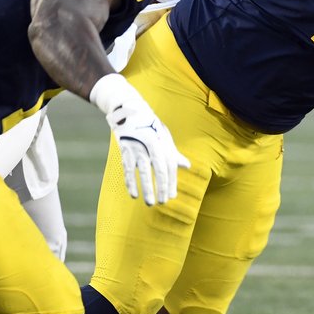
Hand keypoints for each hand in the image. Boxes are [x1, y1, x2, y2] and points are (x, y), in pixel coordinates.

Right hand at [90, 73, 190, 205]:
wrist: (130, 111)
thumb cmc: (151, 127)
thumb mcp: (165, 137)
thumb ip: (174, 154)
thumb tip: (187, 166)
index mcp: (164, 143)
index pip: (170, 166)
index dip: (171, 182)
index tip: (172, 196)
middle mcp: (152, 145)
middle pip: (159, 169)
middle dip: (161, 187)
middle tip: (163, 203)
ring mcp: (138, 147)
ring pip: (143, 171)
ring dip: (147, 188)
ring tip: (150, 203)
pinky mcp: (125, 150)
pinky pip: (127, 169)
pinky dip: (130, 182)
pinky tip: (134, 194)